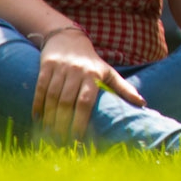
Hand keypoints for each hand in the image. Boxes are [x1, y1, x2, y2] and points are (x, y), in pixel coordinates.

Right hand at [31, 30, 145, 142]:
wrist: (69, 39)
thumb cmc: (92, 62)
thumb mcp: (109, 72)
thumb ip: (124, 88)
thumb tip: (143, 104)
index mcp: (93, 76)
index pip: (85, 102)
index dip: (81, 120)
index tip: (78, 137)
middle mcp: (76, 71)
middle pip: (67, 102)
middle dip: (62, 123)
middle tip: (60, 141)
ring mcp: (60, 68)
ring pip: (52, 97)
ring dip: (50, 117)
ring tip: (48, 134)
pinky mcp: (46, 66)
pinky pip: (40, 88)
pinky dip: (38, 104)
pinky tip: (37, 118)